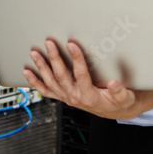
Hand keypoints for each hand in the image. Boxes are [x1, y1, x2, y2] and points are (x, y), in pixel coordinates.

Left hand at [23, 39, 152, 119]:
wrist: (113, 110)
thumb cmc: (118, 101)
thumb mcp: (125, 97)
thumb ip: (120, 91)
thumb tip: (114, 83)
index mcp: (89, 96)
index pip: (81, 75)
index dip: (76, 59)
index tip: (72, 44)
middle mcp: (75, 97)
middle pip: (61, 76)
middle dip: (54, 58)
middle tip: (50, 44)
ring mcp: (66, 97)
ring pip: (50, 82)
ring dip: (41, 68)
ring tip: (34, 54)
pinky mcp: (63, 96)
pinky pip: (46, 90)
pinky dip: (35, 82)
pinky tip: (27, 72)